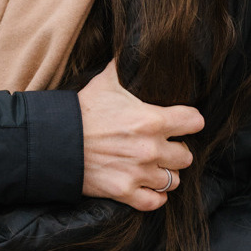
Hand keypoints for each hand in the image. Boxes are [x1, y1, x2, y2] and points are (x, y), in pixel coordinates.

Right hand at [77, 62, 203, 212]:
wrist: (56, 141)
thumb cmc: (82, 110)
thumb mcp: (107, 82)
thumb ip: (126, 66)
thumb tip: (135, 48)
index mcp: (151, 120)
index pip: (194, 122)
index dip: (190, 121)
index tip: (184, 123)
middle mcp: (150, 148)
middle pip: (186, 155)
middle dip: (177, 150)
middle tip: (165, 146)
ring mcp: (138, 173)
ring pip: (173, 180)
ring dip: (166, 173)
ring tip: (155, 166)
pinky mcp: (124, 192)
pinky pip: (154, 202)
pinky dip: (154, 196)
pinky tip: (148, 186)